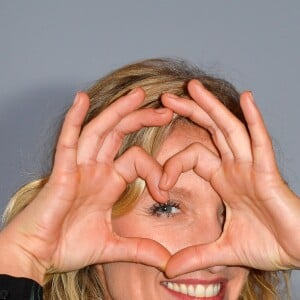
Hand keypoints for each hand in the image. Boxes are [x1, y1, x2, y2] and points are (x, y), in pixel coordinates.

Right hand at [0, 88, 172, 282]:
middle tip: (165, 109)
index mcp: (108, 181)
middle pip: (119, 134)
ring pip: (99, 130)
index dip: (156, 170)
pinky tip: (81, 99)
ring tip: (138, 95)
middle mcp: (95, 169)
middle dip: (142, 119)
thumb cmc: (68, 247)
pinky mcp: (61, 172)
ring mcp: (78, 167)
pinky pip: (68, 141)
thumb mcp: (113, 246)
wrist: (38, 257)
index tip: (165, 191)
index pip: (137, 159)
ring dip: (118, 111)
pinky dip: (74, 120)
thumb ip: (141, 250)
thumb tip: (168, 262)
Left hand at [160, 80, 299, 276]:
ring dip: (211, 107)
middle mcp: (235, 167)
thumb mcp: (223, 250)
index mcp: (223, 179)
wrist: (299, 253)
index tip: (159, 184)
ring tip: (193, 87)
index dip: (172, 165)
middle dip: (188, 112)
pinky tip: (246, 99)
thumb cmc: (267, 244)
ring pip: (229, 129)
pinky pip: (260, 142)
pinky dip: (254, 120)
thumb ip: (196, 256)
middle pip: (209, 131)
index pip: (192, 157)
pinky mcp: (269, 173)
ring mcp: (252, 166)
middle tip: (165, 98)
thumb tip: (168, 270)